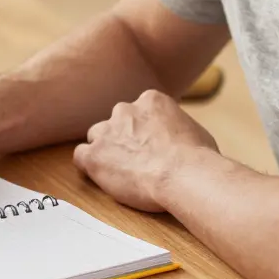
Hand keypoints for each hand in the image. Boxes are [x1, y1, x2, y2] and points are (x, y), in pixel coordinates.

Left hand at [73, 90, 217, 212]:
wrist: (183, 174)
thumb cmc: (198, 157)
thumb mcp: (193, 130)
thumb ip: (176, 128)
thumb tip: (178, 137)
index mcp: (150, 100)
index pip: (138, 111)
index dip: (143, 131)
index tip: (151, 146)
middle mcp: (125, 110)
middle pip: (116, 122)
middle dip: (123, 139)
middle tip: (138, 161)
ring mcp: (106, 132)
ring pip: (96, 137)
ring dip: (106, 152)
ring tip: (122, 172)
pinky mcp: (94, 156)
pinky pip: (81, 156)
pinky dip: (90, 166)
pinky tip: (103, 177)